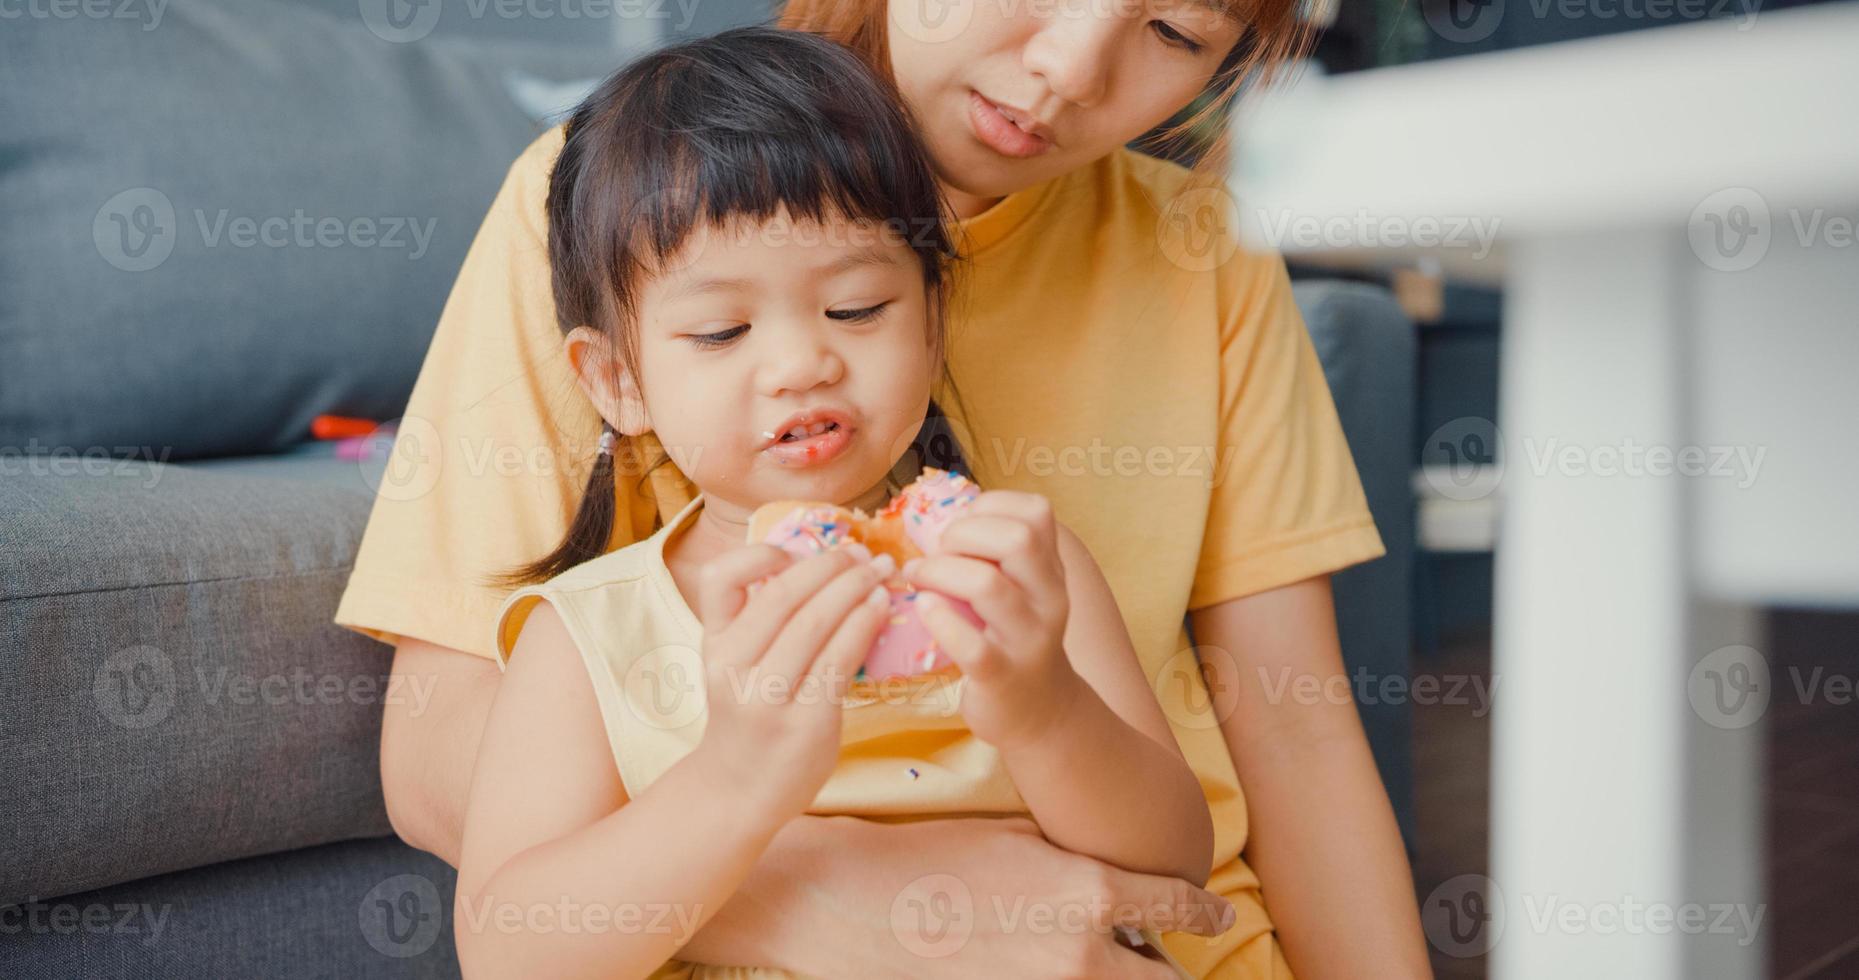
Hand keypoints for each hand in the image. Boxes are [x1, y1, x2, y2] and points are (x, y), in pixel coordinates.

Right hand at [690, 545, 890, 818]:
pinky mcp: (805, 722)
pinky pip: (839, 659)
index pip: (720, 578)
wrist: (739, 790)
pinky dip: (864, 624)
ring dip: (855, 587)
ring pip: (814, 623)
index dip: (760, 553)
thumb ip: (756, 618)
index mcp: (713, 643)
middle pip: (783, 595)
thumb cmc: (747, 716)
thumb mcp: (732, 663)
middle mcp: (732, 667)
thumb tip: (815, 562)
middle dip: (831, 564)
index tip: (797, 549)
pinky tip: (881, 608)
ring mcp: (766, 697)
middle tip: (864, 551)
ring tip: (882, 571)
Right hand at [804, 815, 1236, 979]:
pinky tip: (1055, 967)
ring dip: (1123, 977)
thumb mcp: (1019, 839)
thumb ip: (1080, 865)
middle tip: (1168, 965)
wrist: (857, 904)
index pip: (1178, 908)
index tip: (1214, 914)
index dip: (1204, 913)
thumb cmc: (935, 857)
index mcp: (1090, 892)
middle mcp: (1082, 955)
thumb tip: (1116, 884)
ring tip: (1116, 963)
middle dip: (1170, 972)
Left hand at [900, 490, 1086, 750]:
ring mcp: (1028, 639)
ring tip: (917, 577)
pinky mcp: (1002, 675)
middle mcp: (1049, 598)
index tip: (960, 528)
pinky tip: (924, 610)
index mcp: (1051, 570)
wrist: (1041, 712)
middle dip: (963, 534)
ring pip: (988, 585)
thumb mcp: (1022, 590)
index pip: (1035, 511)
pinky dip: (940, 620)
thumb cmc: (1013, 638)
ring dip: (939, 572)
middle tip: (937, 553)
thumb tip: (935, 520)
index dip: (988, 506)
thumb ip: (996, 554)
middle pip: (1018, 538)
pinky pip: (971, 644)